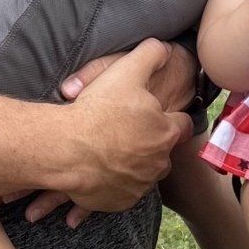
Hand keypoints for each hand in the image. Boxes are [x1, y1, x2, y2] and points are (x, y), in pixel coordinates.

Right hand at [47, 39, 190, 215]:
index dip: (171, 117)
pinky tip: (99, 170)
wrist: (65, 151)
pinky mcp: (120, 202)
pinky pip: (122, 192)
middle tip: (126, 132)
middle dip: (149, 143)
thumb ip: (150, 55)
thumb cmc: (98, 111)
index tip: (160, 116)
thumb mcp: (126, 71)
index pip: (182, 124)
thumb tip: (164, 46)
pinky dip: (114, 184)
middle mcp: (158, 163)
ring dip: (133, 164)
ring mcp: (139, 186)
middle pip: (162, 152)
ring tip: (110, 152)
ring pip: (143, 174)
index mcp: (165, 132)